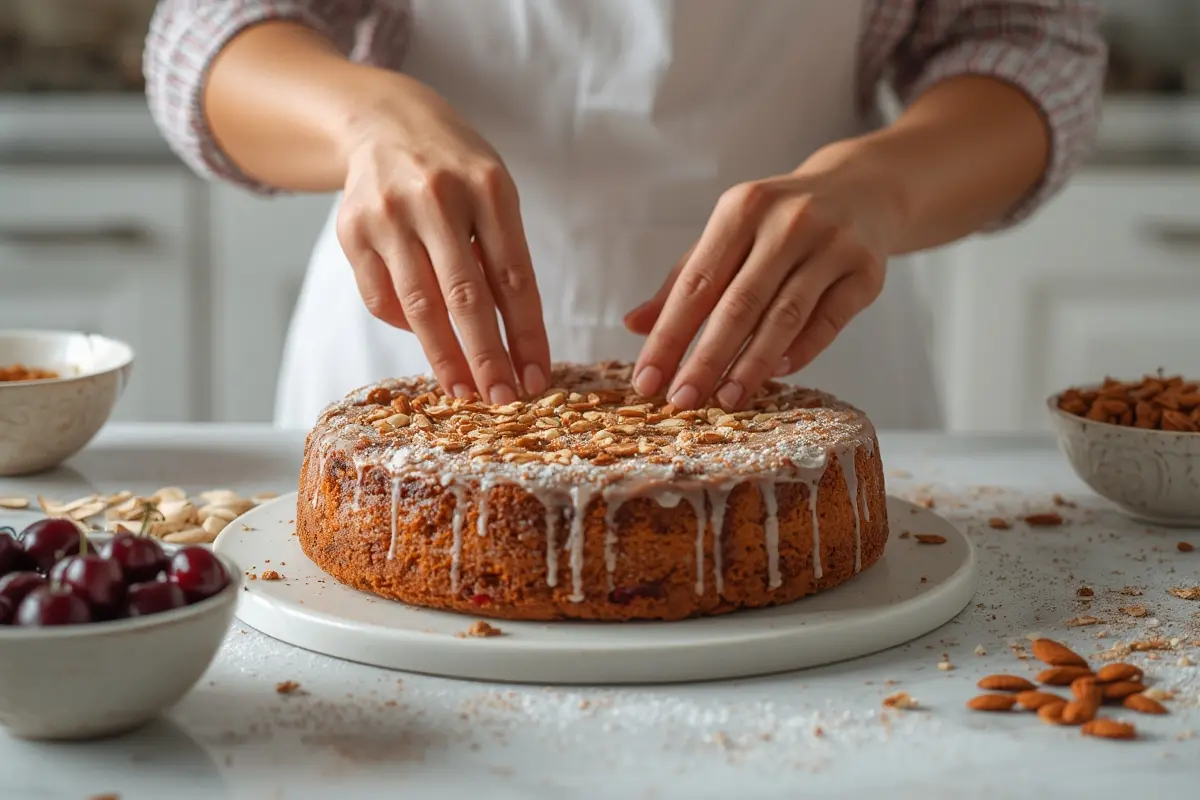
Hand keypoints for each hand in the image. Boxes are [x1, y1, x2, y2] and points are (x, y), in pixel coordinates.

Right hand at [335, 76, 549, 403]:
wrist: (385, 123)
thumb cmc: (457, 173)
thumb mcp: (494, 195)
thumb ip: (503, 258)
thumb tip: (513, 344)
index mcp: (488, 187)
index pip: (514, 277)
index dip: (527, 334)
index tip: (539, 378)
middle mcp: (436, 197)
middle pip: (465, 296)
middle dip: (488, 356)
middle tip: (503, 400)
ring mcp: (388, 213)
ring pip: (419, 305)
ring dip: (446, 357)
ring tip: (466, 392)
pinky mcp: (351, 230)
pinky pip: (382, 298)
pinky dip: (406, 326)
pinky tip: (427, 339)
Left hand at [625, 151, 902, 409]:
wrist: (862, 191)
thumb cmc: (779, 223)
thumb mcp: (729, 235)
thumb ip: (684, 280)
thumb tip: (633, 325)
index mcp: (741, 210)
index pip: (696, 284)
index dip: (668, 336)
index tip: (647, 380)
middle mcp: (787, 223)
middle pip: (738, 304)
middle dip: (705, 359)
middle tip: (681, 401)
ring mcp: (831, 245)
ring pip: (784, 317)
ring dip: (751, 365)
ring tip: (725, 400)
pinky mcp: (865, 272)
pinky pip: (827, 322)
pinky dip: (799, 351)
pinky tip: (774, 373)